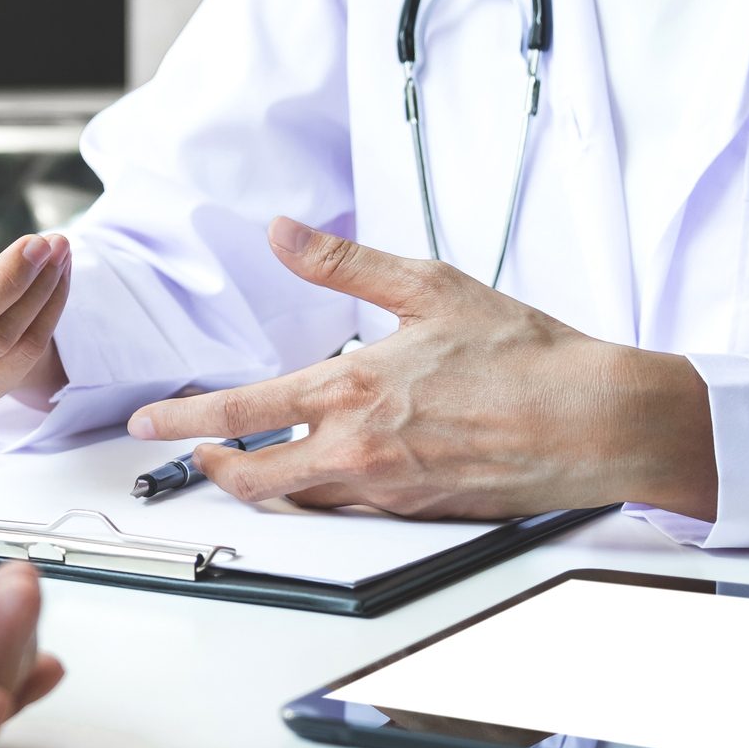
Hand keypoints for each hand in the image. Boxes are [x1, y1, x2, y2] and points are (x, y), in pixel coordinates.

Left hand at [127, 218, 717, 520]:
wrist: (599, 422)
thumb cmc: (528, 356)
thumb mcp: (432, 287)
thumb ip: (347, 263)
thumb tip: (284, 232)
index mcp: (354, 389)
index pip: (240, 412)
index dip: (183, 420)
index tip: (149, 422)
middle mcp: (360, 450)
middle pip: (252, 479)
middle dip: (209, 469)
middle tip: (190, 456)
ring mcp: (387, 492)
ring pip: (300, 499)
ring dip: (266, 482)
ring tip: (247, 460)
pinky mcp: (418, 516)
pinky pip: (350, 510)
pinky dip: (325, 491)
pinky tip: (328, 468)